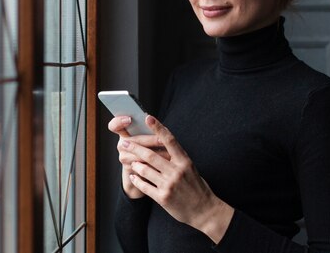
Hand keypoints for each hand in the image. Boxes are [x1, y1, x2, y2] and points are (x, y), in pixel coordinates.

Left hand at [119, 115, 233, 243]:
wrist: (205, 211)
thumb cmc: (197, 187)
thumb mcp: (191, 168)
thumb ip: (177, 157)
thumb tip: (162, 142)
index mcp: (184, 161)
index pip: (170, 140)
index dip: (158, 128)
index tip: (148, 118)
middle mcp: (176, 171)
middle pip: (150, 155)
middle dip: (135, 148)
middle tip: (124, 143)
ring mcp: (169, 185)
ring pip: (145, 170)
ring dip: (135, 164)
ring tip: (130, 161)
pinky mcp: (163, 198)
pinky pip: (144, 186)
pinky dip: (137, 180)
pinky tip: (133, 176)